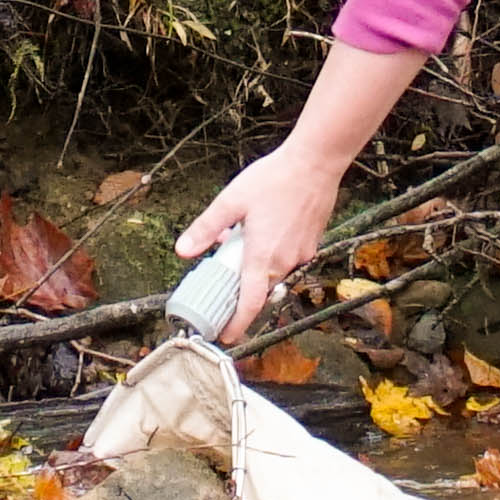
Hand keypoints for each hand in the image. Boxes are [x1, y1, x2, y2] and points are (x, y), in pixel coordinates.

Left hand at [173, 141, 347, 344]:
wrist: (316, 162)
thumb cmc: (276, 178)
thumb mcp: (231, 201)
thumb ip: (206, 229)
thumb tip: (183, 250)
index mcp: (262, 256)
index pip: (249, 304)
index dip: (237, 325)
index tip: (226, 336)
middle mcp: (284, 261)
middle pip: (259, 289)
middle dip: (241, 289)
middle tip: (224, 278)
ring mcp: (301, 254)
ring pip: (273, 273)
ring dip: (257, 267)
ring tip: (244, 241)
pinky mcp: (311, 245)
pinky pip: (287, 260)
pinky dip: (272, 255)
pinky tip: (265, 231)